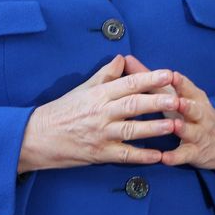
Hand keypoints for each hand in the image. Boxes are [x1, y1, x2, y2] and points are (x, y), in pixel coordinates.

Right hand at [18, 55, 179, 171]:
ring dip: (154, 128)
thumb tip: (122, 58)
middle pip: (133, 105)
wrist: (36, 137)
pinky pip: (125, 155)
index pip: (128, 83)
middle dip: (158, 101)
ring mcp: (101, 134)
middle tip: (178, 98)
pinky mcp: (99, 154)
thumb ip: (105, 74)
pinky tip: (158, 156)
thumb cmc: (61, 111)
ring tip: (174, 125)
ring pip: (132, 130)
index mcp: (98, 94)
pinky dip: (142, 156)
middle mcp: (101, 113)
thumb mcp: (82, 89)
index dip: (150, 78)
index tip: (168, 74)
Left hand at [123, 56, 214, 170]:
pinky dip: (176, 156)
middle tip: (177, 101)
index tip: (172, 74)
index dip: (181, 82)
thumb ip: (151, 79)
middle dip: (187, 105)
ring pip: (192, 131)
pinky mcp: (195, 152)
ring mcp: (199, 134)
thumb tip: (126, 59)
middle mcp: (200, 114)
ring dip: (183, 128)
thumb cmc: (190, 113)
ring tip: (174, 125)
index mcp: (194, 97)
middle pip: (194, 108)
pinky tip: (165, 158)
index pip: (188, 87)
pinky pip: (185, 155)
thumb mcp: (176, 94)